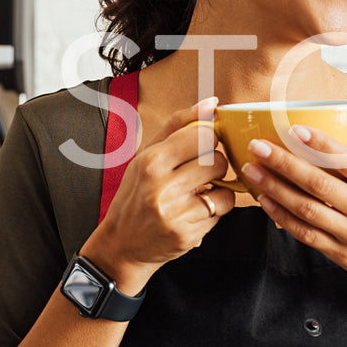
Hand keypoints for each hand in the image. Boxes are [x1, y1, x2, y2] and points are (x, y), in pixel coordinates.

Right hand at [83, 98, 236, 285]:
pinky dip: (213, 211)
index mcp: (151, 161)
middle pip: (217, 161)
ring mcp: (176, 213)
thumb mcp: (146, 155)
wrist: (122, 243)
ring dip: (217, 190)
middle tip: (198, 173)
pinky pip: (220, 213)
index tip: (201, 147)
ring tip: (197, 193)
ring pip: (225, 189)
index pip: (203, 135)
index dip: (208, 140)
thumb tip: (212, 103)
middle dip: (214, 166)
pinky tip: (194, 211)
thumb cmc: (135, 194)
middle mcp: (162, 186)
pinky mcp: (188, 235)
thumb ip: (179, 126)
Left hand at [239, 101, 346, 299]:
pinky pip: (304, 233)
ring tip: (252, 169)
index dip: (322, 145)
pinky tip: (264, 200)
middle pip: (319, 184)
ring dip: (275, 188)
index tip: (296, 130)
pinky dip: (281, 216)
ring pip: (306, 208)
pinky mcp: (337, 252)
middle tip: (258, 146)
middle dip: (285, 163)